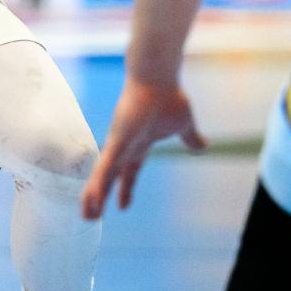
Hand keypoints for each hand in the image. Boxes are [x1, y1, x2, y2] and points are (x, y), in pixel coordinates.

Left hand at [80, 75, 207, 219]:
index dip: (125, 188)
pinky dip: (99, 184)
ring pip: (103, 176)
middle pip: (110, 177)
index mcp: (139, 143)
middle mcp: (124, 145)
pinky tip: (92, 199)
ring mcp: (118, 143)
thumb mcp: (184, 124)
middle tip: (91, 216)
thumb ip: (191, 137)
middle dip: (101, 196)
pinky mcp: (117, 141)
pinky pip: (106, 168)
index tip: (122, 206)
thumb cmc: (167, 94)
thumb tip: (203, 146)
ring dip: (94, 196)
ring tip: (86, 215)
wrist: (158, 75)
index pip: (129, 171)